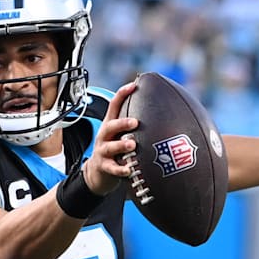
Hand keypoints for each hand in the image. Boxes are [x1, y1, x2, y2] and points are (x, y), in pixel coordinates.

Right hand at [82, 81, 138, 195]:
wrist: (97, 173)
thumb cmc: (115, 151)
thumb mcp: (120, 135)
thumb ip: (134, 126)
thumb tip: (162, 116)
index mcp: (110, 125)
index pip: (114, 106)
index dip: (122, 94)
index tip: (134, 85)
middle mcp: (105, 136)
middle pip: (110, 125)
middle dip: (122, 123)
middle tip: (135, 122)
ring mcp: (103, 151)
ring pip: (110, 147)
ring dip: (121, 145)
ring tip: (132, 145)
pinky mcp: (104, 167)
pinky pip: (112, 168)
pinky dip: (120, 170)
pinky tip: (129, 170)